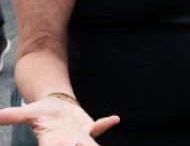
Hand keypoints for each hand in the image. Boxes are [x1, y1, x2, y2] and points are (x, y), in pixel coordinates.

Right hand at [0, 96, 118, 145]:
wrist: (55, 108)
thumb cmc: (41, 113)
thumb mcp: (28, 113)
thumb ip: (13, 116)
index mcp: (49, 142)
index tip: (58, 145)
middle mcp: (66, 143)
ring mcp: (79, 138)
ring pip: (88, 145)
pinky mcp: (89, 129)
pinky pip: (98, 128)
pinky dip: (105, 124)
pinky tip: (114, 119)